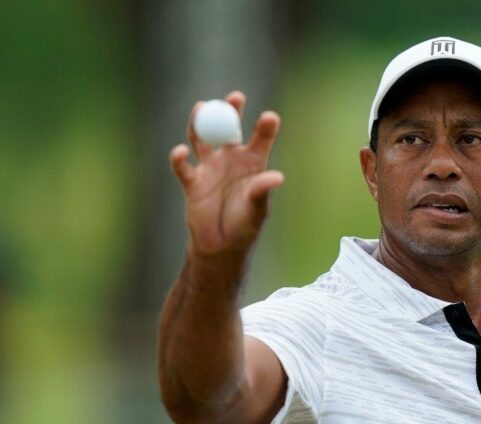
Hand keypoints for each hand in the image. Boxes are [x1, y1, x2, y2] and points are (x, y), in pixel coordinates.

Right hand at [170, 90, 283, 257]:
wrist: (221, 244)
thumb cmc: (246, 224)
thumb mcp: (258, 209)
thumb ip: (262, 191)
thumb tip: (277, 177)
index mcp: (253, 163)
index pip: (261, 139)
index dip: (265, 127)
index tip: (270, 117)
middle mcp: (231, 159)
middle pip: (229, 128)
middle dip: (231, 111)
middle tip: (236, 97)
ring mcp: (210, 167)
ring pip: (202, 138)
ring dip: (200, 122)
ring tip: (202, 106)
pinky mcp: (192, 181)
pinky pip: (183, 167)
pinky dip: (179, 158)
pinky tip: (181, 153)